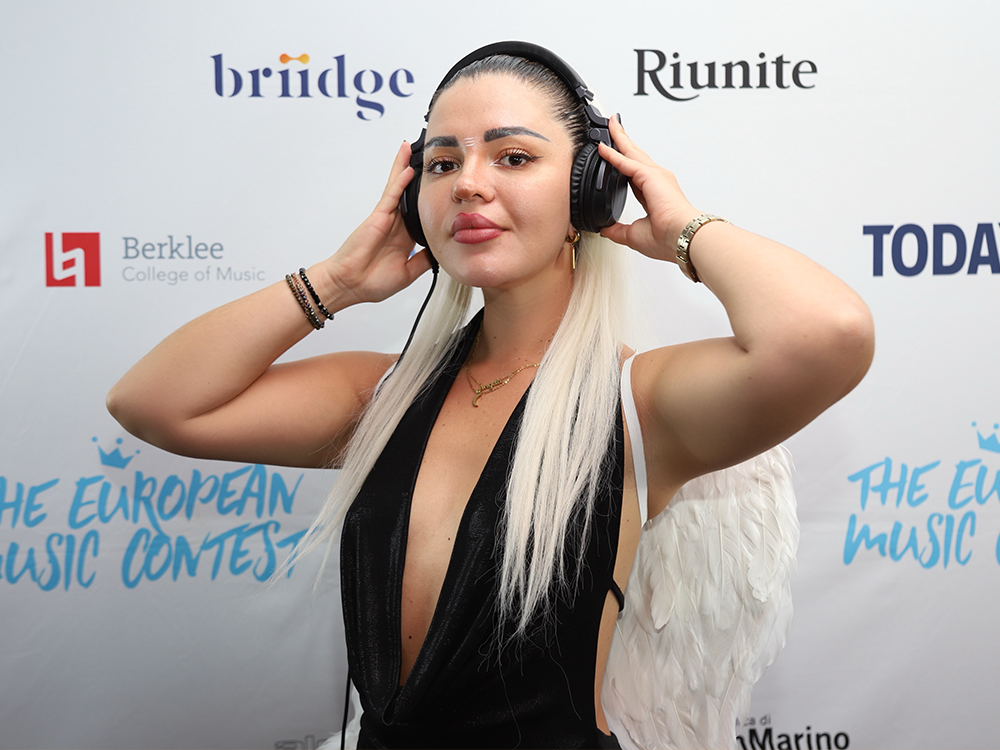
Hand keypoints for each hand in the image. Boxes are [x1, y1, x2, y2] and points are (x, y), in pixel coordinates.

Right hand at [316, 142, 432, 306]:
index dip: (430, 199)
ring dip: (404, 168)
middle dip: (416, 175)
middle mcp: (395, 224)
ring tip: (410, 148)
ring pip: (398, 188)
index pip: (420, 213)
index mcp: (404, 237)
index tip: (443, 186)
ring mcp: (386, 218)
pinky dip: (399, 182)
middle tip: (428, 157)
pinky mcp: (378, 217)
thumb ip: (424, 261)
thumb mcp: (408, 273)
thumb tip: (441, 252)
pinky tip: (407, 169)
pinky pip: (391, 196)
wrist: (350, 285)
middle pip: (409, 193)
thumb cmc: (372, 282)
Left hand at [598, 116, 700, 262]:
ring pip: (631, 152)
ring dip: (620, 138)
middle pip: (634, 155)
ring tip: (610, 124)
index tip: (613, 153)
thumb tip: (605, 229)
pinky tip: (603, 147)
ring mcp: (655, 176)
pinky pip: (626, 163)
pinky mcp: (650, 176)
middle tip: (613, 126)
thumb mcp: (633, 235)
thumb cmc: (668, 238)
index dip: (622, 162)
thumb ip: (618, 230)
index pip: (633, 173)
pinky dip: (613, 154)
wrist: (682, 238)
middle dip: (623, 140)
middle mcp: (656, 181)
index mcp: (654, 193)